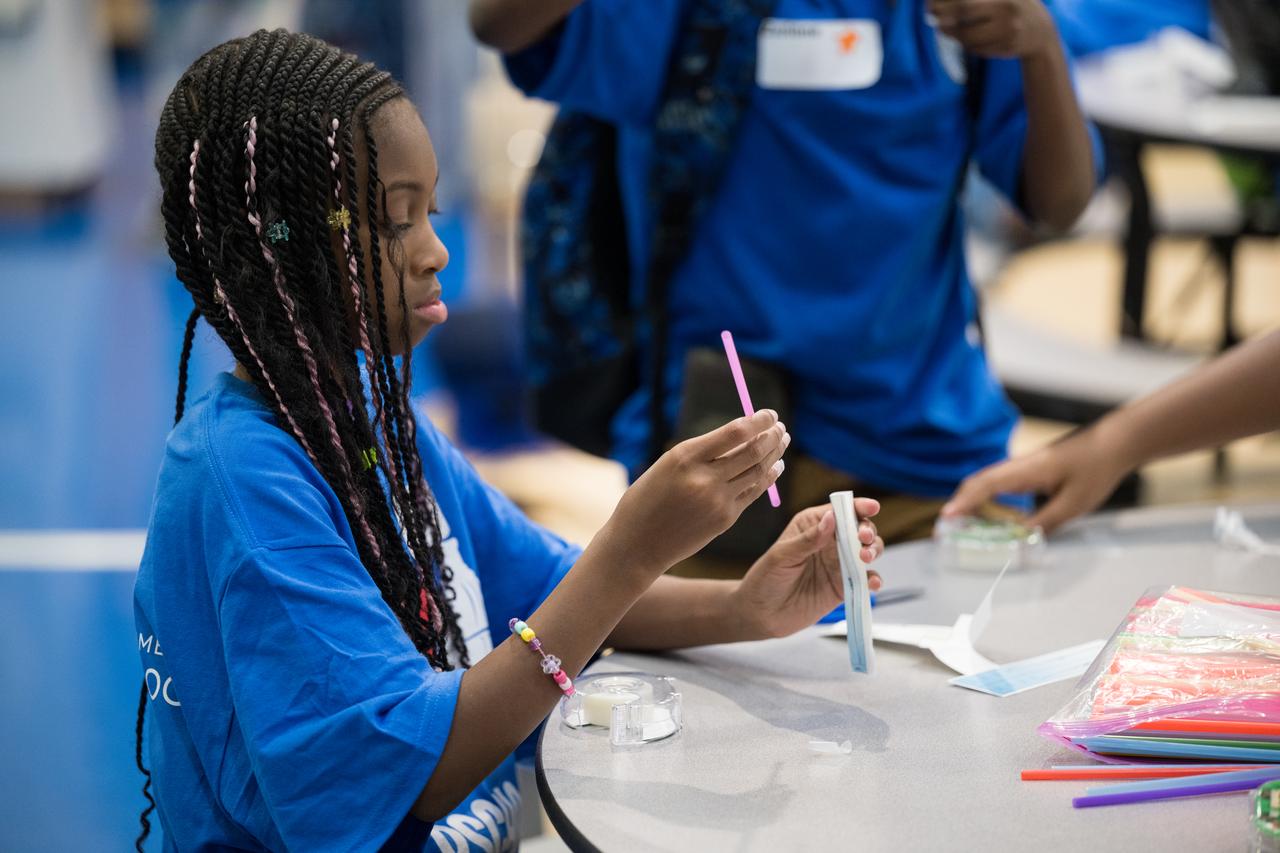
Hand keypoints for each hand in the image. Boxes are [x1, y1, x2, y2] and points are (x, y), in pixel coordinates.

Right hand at [600, 410, 789, 580]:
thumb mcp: (666, 466)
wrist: (637, 544)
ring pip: (758, 471)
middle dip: (772, 436)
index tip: (770, 414)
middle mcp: (704, 478)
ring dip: (774, 453)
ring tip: (781, 441)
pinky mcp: (725, 519)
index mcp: (684, 457)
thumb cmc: (647, 499)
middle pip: (753, 451)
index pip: (735, 432)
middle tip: (780, 427)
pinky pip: (753, 492)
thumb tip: (740, 434)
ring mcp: (717, 501)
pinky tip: (774, 467)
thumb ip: (701, 452)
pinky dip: (768, 476)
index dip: (759, 420)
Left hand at [730, 501, 883, 640]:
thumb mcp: (782, 556)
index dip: (858, 507)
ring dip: (873, 551)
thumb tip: (831, 517)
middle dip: (868, 530)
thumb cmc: (765, 579)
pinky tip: (872, 583)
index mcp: (812, 526)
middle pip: (859, 529)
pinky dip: (874, 579)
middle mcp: (829, 542)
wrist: (761, 615)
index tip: (872, 508)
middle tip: (863, 539)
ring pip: (867, 551)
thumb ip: (808, 539)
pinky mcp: (844, 587)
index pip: (840, 510)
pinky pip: (865, 580)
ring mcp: (839, 565)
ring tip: (865, 558)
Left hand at [928, 0, 1055, 58]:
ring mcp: (1009, 31)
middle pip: (966, 18)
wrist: (1041, 31)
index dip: (946, 6)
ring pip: (970, 38)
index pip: (967, 4)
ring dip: (954, 36)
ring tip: (948, 30)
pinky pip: (978, 49)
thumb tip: (938, 5)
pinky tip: (967, 39)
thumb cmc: (1012, 6)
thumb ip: (975, 1)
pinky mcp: (1007, 48)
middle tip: (937, 22)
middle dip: (947, 22)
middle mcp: (1008, 11)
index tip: (931, 8)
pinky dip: (967, 45)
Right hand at [941, 426, 1129, 533]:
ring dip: (969, 502)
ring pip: (985, 482)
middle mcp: (1017, 466)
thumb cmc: (1095, 468)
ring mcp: (1021, 467)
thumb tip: (1020, 540)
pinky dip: (984, 499)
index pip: (985, 485)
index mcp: (1025, 471)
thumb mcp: (1074, 503)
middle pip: (977, 483)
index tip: (946, 517)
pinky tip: (988, 514)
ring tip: (959, 526)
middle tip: (945, 529)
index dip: (964, 502)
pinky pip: (998, 484)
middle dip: (958, 505)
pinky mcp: (1028, 471)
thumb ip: (1046, 522)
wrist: (1113, 443)